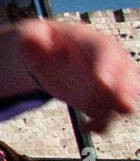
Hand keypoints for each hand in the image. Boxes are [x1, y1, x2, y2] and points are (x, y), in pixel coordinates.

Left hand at [16, 20, 138, 133]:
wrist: (48, 54)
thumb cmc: (44, 41)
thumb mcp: (33, 33)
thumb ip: (33, 37)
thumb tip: (36, 43)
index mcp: (92, 42)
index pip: (105, 51)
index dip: (106, 67)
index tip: (102, 83)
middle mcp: (109, 61)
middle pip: (126, 74)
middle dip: (126, 91)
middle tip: (123, 107)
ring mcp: (110, 81)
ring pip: (124, 96)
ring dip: (117, 111)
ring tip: (97, 125)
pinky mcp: (102, 100)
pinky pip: (110, 114)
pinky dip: (102, 124)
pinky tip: (86, 127)